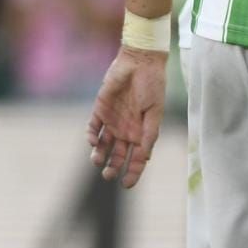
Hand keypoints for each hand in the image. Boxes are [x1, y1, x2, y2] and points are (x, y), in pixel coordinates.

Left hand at [86, 47, 166, 188]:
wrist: (139, 62)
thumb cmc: (152, 85)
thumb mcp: (155, 111)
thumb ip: (150, 133)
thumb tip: (145, 156)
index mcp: (143, 131)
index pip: (138, 157)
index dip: (133, 172)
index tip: (127, 185)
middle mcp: (127, 129)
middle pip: (118, 155)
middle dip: (113, 167)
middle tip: (108, 176)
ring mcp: (112, 120)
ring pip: (103, 145)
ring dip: (99, 155)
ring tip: (97, 161)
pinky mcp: (100, 110)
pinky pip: (93, 128)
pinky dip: (91, 137)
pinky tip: (94, 142)